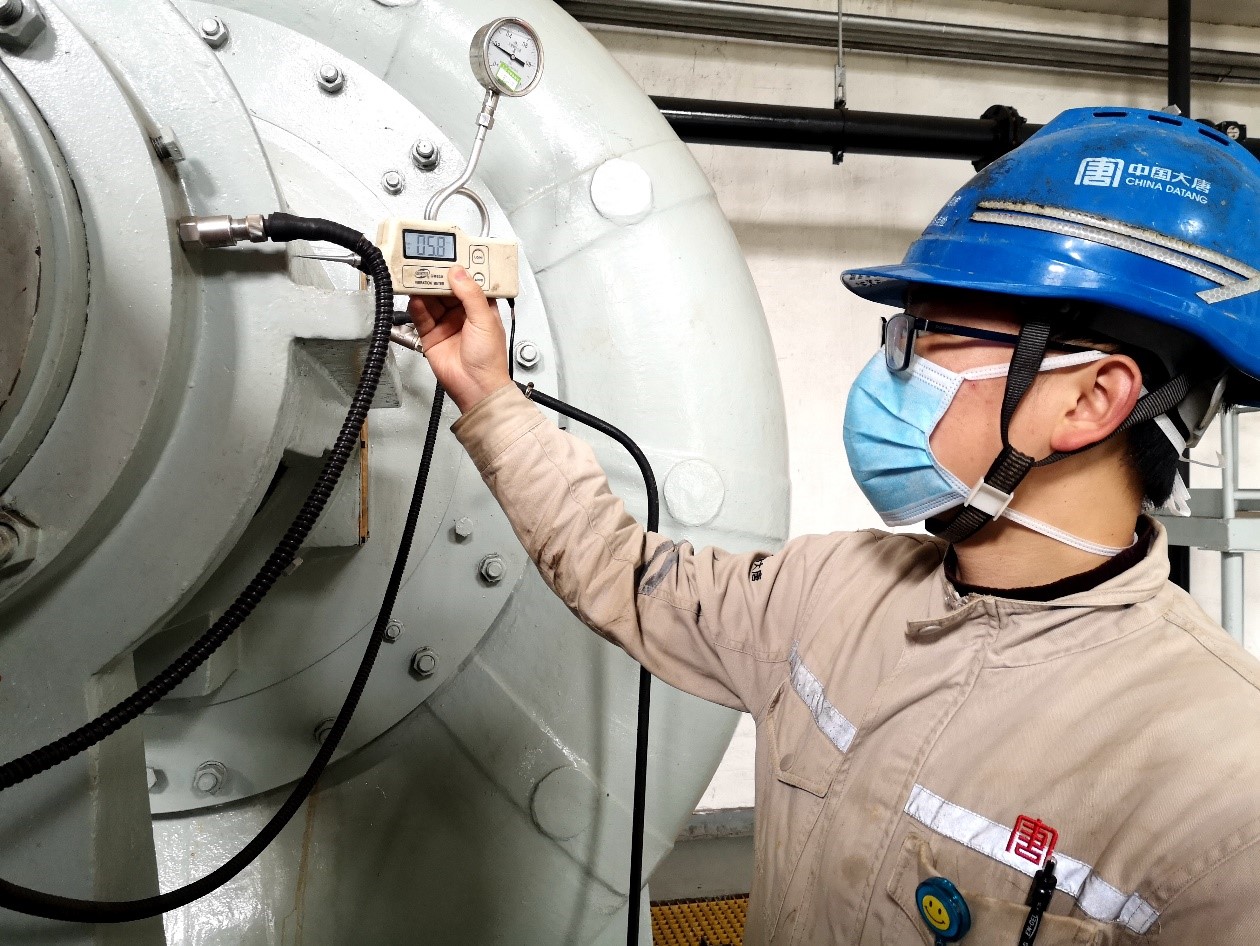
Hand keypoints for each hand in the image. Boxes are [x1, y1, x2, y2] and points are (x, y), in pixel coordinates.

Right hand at [407, 266, 512, 412]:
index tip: (448, 254)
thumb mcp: (485, 320)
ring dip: (424, 289)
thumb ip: (471, 294)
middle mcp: (462, 312)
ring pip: (431, 299)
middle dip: (436, 277)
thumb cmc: (489, 359)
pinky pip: (421, 316)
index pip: (467, 281)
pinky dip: (416, 307)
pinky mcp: (431, 334)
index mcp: (480, 306)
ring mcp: (446, 323)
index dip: (458, 268)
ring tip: (416, 278)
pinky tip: (415, 300)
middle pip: (445, 288)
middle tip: (426, 264)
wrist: (476, 388)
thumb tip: (458, 272)